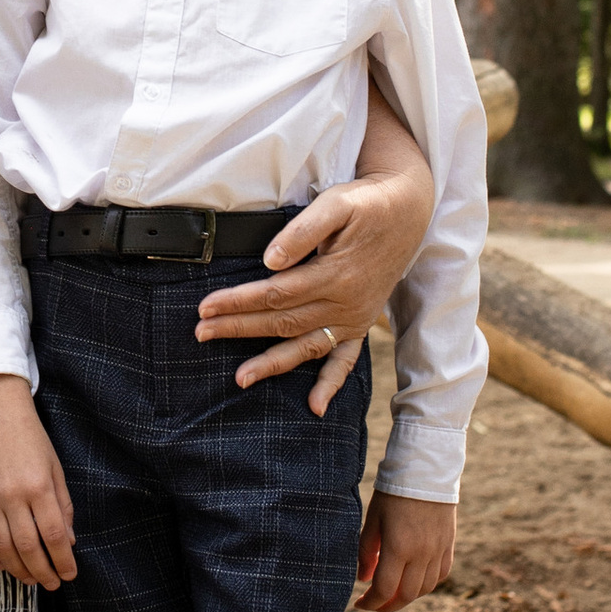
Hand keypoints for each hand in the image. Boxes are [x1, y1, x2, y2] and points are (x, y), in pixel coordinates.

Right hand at [0, 376, 77, 589]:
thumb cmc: (31, 440)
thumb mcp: (56, 469)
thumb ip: (63, 505)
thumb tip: (69, 541)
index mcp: (39, 486)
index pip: (54, 535)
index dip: (63, 560)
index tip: (69, 574)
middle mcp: (13, 495)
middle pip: (29, 546)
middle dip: (42, 571)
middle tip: (51, 584)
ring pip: (2, 546)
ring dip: (17, 569)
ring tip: (30, 579)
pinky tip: (2, 564)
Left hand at [193, 159, 436, 408]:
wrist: (409, 212)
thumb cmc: (366, 204)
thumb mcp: (336, 205)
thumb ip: (303, 232)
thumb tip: (269, 261)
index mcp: (335, 275)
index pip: (275, 294)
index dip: (238, 301)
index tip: (206, 307)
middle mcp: (345, 304)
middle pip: (283, 322)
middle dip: (239, 329)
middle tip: (201, 333)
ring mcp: (354, 318)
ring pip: (306, 346)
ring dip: (272, 363)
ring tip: (240, 379)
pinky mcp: (361, 324)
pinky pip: (345, 361)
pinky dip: (330, 384)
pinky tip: (314, 406)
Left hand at [356, 494, 454, 610]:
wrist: (426, 470)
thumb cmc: (393, 493)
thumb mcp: (373, 519)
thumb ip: (366, 551)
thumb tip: (363, 579)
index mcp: (398, 547)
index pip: (384, 589)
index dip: (371, 603)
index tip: (359, 603)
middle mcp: (421, 554)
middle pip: (406, 596)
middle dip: (387, 606)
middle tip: (374, 604)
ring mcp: (438, 550)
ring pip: (425, 588)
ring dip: (406, 597)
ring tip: (391, 592)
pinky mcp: (449, 545)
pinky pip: (440, 574)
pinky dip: (426, 584)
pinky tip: (413, 580)